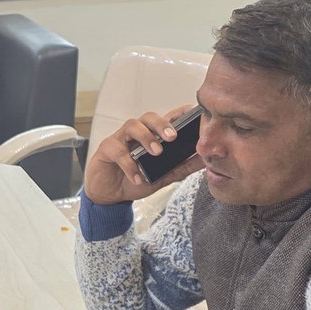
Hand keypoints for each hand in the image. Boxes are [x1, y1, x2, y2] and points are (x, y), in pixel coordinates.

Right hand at [80, 109, 201, 205]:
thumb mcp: (163, 177)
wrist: (110, 196)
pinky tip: (137, 177)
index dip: (179, 113)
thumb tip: (204, 160)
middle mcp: (136, 134)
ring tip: (156, 152)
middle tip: (173, 137)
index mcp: (151, 137)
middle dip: (162, 124)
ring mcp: (120, 139)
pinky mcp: (106, 150)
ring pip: (132, 126)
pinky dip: (129, 165)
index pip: (166, 119)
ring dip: (146, 137)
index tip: (193, 113)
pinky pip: (118, 151)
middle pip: (148, 117)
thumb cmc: (134, 181)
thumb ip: (182, 167)